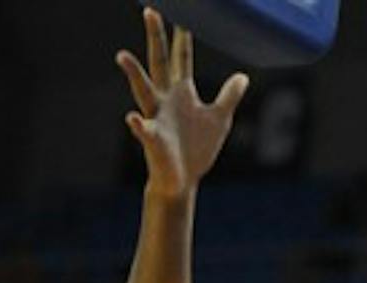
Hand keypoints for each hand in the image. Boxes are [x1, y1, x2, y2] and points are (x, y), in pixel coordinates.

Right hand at [117, 8, 248, 198]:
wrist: (181, 181)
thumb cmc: (197, 150)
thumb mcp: (219, 120)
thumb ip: (228, 96)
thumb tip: (243, 77)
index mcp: (182, 93)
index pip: (182, 57)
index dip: (183, 36)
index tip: (183, 11)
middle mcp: (165, 100)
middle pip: (159, 62)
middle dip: (155, 38)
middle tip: (150, 10)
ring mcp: (157, 118)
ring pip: (143, 91)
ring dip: (133, 74)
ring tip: (122, 56)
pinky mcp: (154, 141)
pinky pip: (144, 131)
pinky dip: (139, 126)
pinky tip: (134, 119)